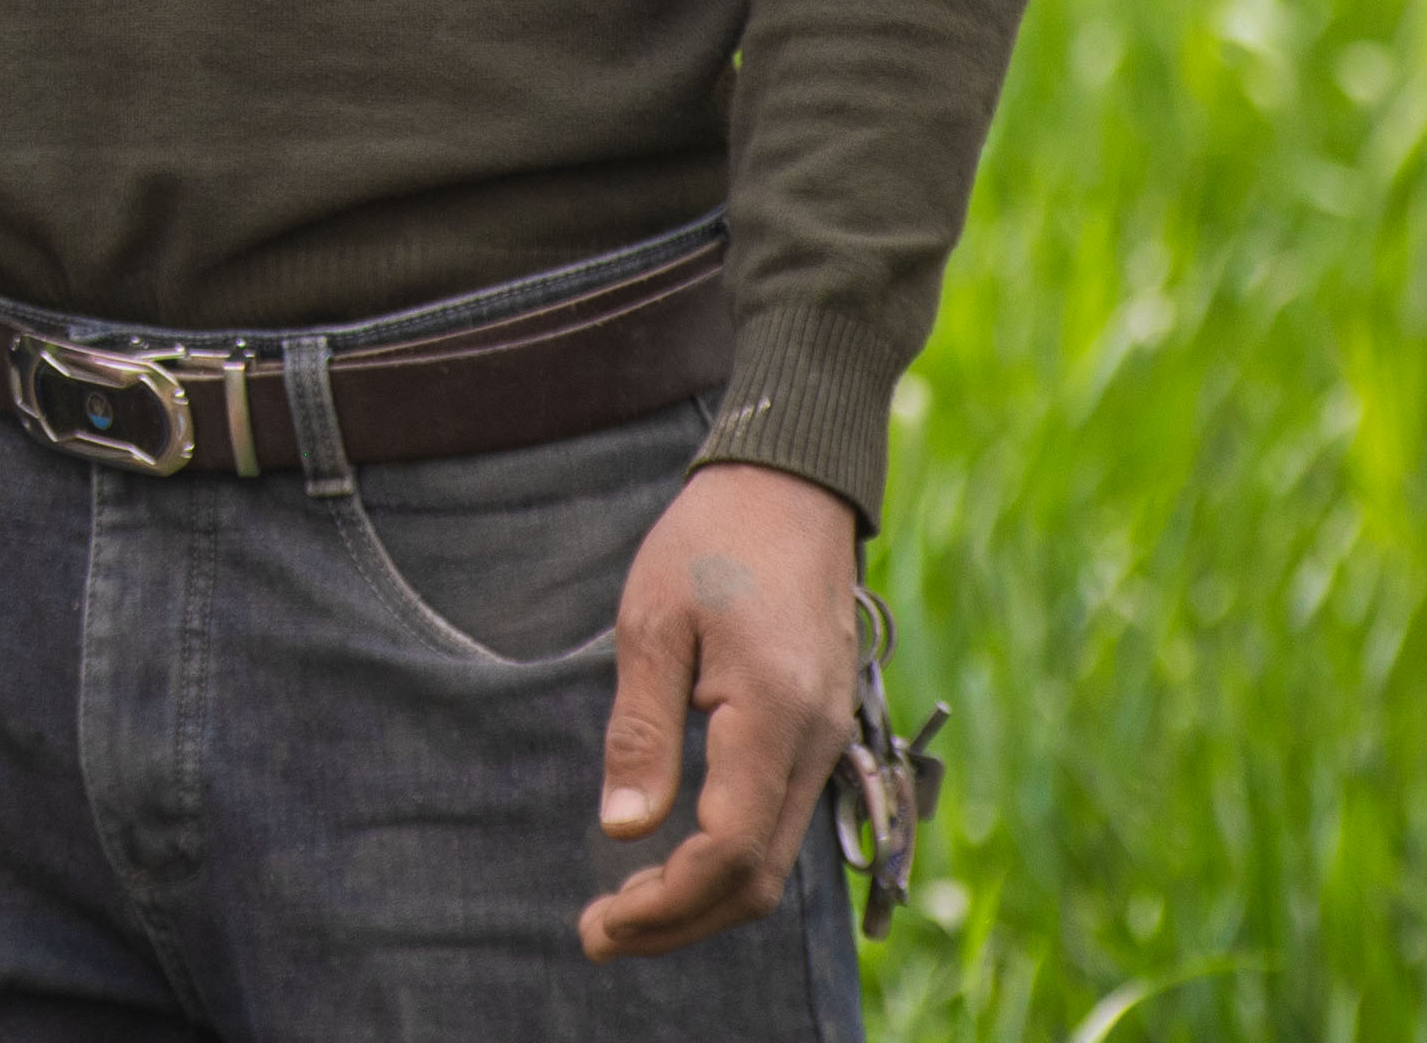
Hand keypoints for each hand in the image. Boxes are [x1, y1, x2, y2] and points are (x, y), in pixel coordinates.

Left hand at [582, 462, 859, 955]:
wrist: (791, 490)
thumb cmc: (709, 542)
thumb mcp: (651, 621)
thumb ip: (642, 729)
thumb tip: (624, 831)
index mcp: (774, 718)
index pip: (729, 853)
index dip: (666, 905)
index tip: (598, 925)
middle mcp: (817, 745)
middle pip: (760, 881)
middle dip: (680, 922)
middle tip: (599, 935)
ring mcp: (828, 744)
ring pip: (777, 863)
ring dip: (705, 900)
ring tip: (625, 911)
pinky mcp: (821, 735)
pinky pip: (783, 826)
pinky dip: (731, 864)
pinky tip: (675, 860)